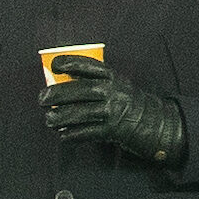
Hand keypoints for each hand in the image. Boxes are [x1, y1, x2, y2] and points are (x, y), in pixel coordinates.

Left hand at [37, 55, 186, 166]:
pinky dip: (72, 135)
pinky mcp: (112, 130)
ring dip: (60, 117)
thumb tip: (63, 82)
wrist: (155, 122)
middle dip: (57, 94)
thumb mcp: (117, 84)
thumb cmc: (129, 102)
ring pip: (80, 113)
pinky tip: (63, 134)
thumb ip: (96, 81)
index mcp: (112, 76)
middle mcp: (112, 91)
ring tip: (48, 119)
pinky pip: (87, 132)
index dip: (69, 63)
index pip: (88, 66)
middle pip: (80, 90)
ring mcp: (113, 111)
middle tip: (42, 98)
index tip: (54, 65)